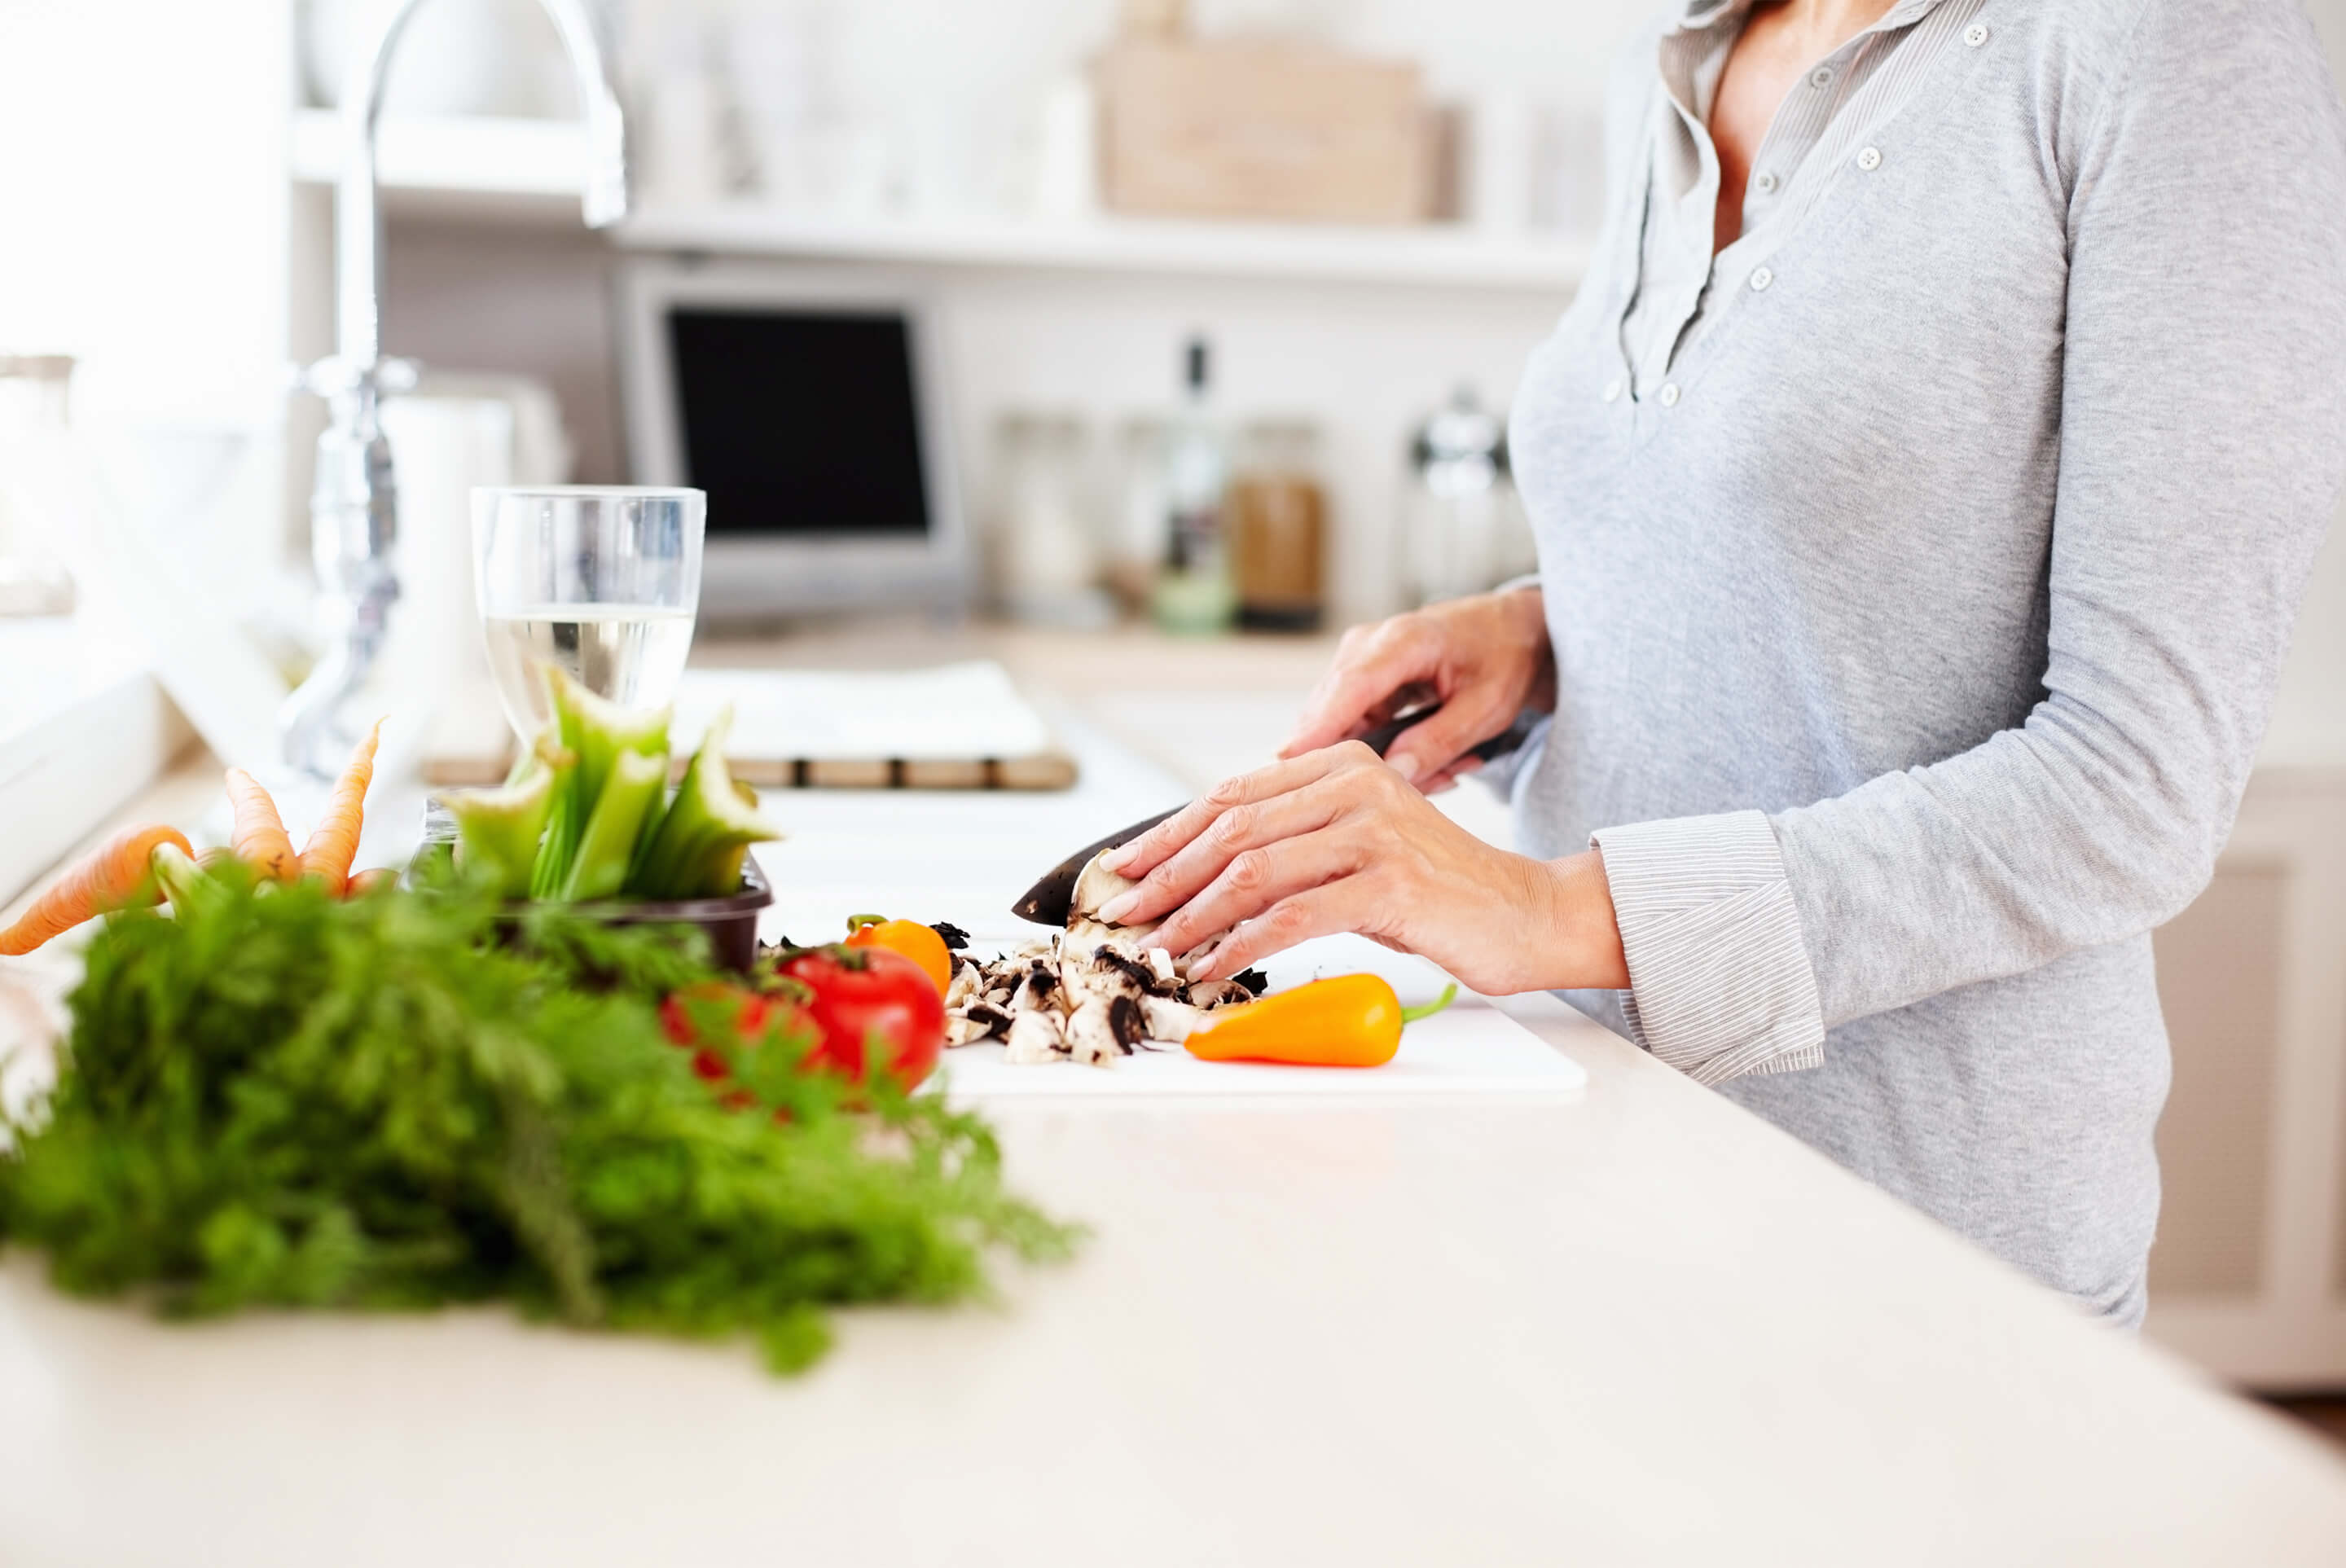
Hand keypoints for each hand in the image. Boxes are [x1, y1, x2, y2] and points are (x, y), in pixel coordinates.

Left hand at [1097, 741, 1627, 994]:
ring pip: (1252, 870)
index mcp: (1340, 764)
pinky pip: (1292, 915)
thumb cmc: (1433, 892)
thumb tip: (1196, 877)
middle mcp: (1354, 783)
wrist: (1525, 914)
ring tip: (1157, 948)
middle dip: (1165, 876)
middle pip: (1231, 827)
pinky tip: (1213, 967)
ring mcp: (1373, 830)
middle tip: (1122, 915)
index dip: (1166, 834)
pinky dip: (1241, 944)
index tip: (1120, 869)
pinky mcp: (1390, 883)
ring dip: (1192, 916)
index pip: (1230, 793)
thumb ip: (1292, 846)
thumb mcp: (1355, 850)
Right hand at [1283, 587, 1555, 793]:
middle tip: (1435, 781)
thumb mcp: (1487, 707)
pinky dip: (1387, 751)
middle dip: (1367, 763)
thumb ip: (1439, 742)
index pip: (1349, 687)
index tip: (1289, 764)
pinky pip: (1353, 729)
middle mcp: (1367, 645)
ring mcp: (1357, 662)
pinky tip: (1432, 756)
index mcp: (1405, 640)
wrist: (1510, 629)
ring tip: (1448, 765)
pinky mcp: (1358, 681)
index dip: (1318, 728)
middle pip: (1330, 713)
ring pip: (1340, 729)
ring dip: (1386, 760)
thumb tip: (1392, 774)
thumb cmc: (1504, 657)